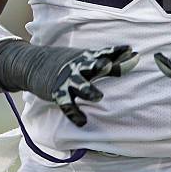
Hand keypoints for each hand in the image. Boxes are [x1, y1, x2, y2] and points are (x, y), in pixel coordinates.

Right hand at [0, 41, 137, 126]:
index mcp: (87, 57)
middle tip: (107, 65)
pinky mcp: (57, 92)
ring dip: (88, 90)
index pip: (104, 53)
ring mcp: (67, 80)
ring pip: (79, 85)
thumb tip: (135, 58)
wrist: (34, 63)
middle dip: (99, 65)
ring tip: (98, 97)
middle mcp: (78, 67)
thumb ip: (111, 62)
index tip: (130, 49)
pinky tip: (83, 122)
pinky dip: (74, 113)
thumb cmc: (69, 63)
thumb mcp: (87, 59)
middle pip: (91, 65)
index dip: (117, 52)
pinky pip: (66, 105)